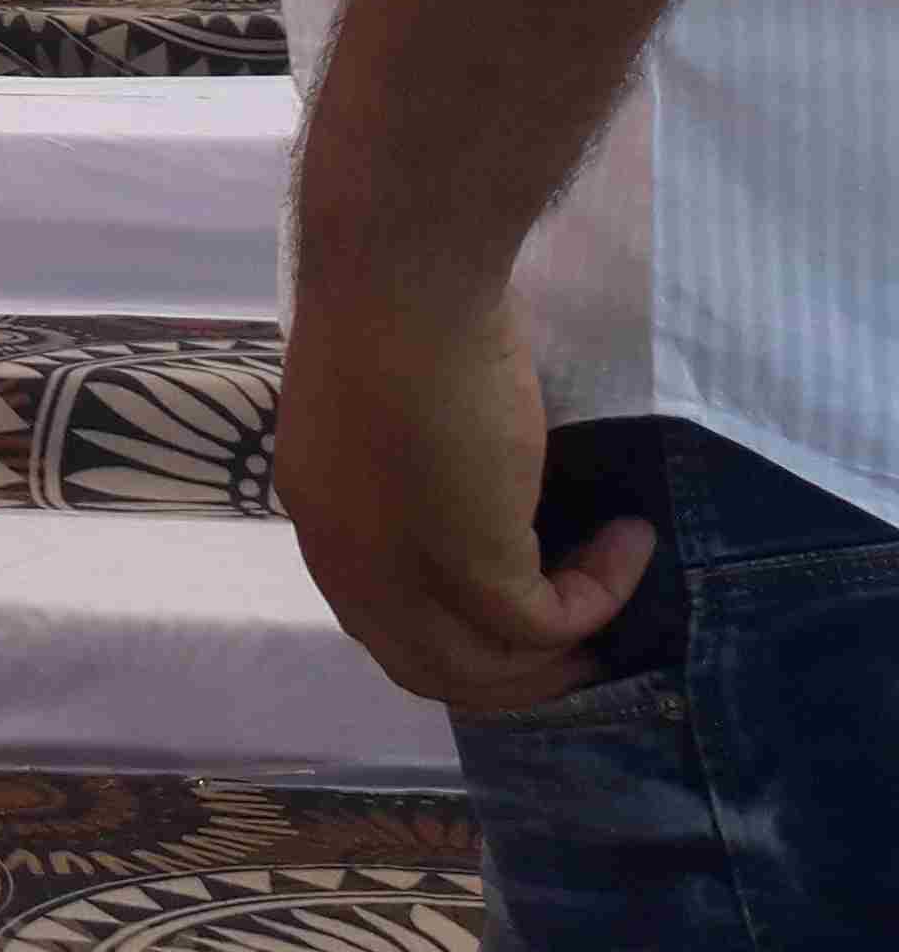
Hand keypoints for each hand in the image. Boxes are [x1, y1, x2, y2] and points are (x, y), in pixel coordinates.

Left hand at [278, 265, 654, 711]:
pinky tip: (630, 540)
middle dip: (511, 673)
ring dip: (558, 656)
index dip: (455, 633)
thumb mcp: (390, 410)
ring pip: (482, 668)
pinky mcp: (464, 565)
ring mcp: (397, 570)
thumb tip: (475, 490)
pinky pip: (544, 623)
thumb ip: (413, 469)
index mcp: (322, 518)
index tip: (524, 611)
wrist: (404, 279)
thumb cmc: (399, 311)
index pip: (381, 619)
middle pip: (429, 666)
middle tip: (582, 646)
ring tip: (615, 615)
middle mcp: (345, 560)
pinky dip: (598, 598)